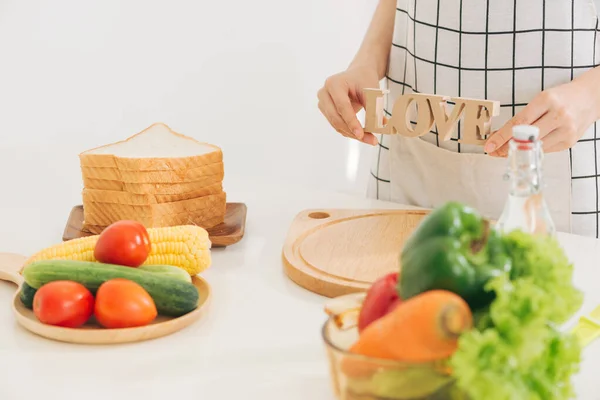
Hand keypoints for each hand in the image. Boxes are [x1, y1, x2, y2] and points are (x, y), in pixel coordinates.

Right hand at [317, 65, 380, 145]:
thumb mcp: (372, 91)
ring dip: (352, 134)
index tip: (361, 134)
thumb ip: (374, 108)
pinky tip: (363, 135)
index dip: (351, 121)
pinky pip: (337, 126)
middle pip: (336, 118)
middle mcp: (324, 93)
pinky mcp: (326, 112)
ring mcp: (323, 103)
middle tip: (371, 140)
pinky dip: (350, 132)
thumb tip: (380, 127)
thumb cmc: (364, 80)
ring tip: (370, 139)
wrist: (357, 75)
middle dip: (353, 132)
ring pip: (336, 125)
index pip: (342, 106)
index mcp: (334, 83)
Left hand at [484, 77, 599, 156]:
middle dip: (507, 147)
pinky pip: (545, 150)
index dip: (501, 136)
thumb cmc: (561, 98)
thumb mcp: (541, 100)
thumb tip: (499, 136)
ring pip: (535, 147)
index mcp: (547, 100)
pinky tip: (527, 146)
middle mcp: (558, 115)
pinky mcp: (570, 142)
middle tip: (494, 151)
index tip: (489, 145)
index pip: (518, 123)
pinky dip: (533, 149)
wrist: (590, 98)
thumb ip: (523, 118)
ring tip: (508, 149)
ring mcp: (566, 130)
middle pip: (526, 138)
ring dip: (518, 150)